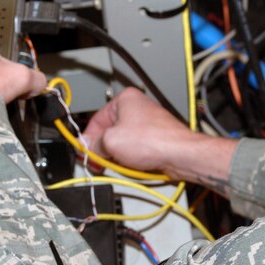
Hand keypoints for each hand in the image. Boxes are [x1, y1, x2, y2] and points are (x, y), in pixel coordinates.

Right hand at [84, 87, 198, 178]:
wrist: (181, 154)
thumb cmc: (155, 140)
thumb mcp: (111, 142)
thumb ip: (94, 144)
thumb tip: (87, 148)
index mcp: (125, 99)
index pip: (96, 119)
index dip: (88, 138)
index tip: (83, 151)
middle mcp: (138, 108)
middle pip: (109, 131)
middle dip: (104, 148)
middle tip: (99, 160)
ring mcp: (148, 124)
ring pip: (122, 142)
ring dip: (118, 155)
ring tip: (121, 162)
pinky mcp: (155, 139)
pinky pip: (135, 149)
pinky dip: (131, 158)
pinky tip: (133, 164)